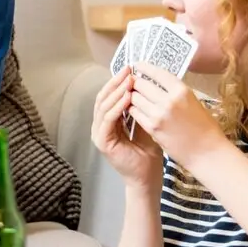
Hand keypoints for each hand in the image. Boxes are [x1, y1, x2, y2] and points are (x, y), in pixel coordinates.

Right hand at [91, 67, 163, 189]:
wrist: (148, 177)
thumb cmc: (149, 153)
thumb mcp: (146, 124)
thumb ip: (141, 107)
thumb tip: (145, 84)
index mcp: (109, 121)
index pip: (109, 96)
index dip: (118, 81)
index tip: (132, 68)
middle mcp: (100, 125)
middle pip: (103, 97)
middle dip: (116, 82)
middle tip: (128, 69)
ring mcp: (98, 133)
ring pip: (103, 106)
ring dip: (116, 91)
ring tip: (129, 80)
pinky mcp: (102, 141)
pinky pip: (108, 119)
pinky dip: (117, 107)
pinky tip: (127, 97)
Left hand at [128, 62, 227, 171]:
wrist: (207, 153)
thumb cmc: (204, 128)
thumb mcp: (193, 101)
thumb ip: (175, 91)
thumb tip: (157, 81)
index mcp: (182, 90)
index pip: (156, 72)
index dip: (143, 67)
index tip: (137, 66)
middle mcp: (169, 100)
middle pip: (141, 83)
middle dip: (135, 83)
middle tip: (132, 83)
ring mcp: (159, 114)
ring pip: (134, 97)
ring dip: (131, 96)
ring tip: (133, 97)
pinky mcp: (152, 128)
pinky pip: (134, 112)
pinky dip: (132, 109)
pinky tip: (134, 109)